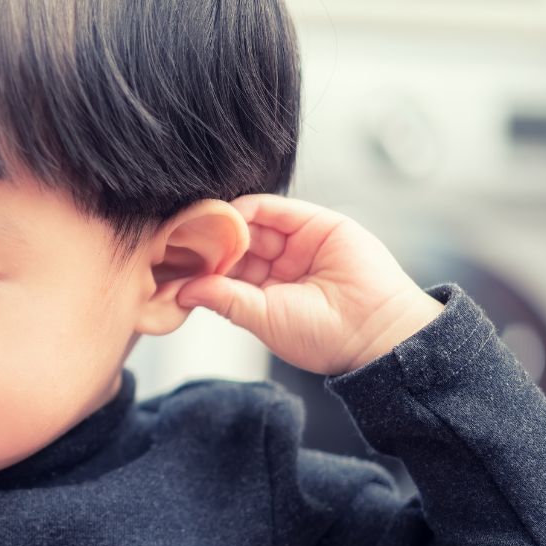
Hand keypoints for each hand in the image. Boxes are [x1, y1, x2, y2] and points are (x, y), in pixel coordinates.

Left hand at [174, 194, 444, 375]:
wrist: (374, 331)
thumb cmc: (322, 336)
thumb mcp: (262, 318)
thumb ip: (223, 298)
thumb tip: (182, 290)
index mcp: (265, 293)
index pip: (225, 270)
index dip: (200, 265)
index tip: (170, 263)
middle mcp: (279, 266)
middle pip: (234, 244)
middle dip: (207, 242)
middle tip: (176, 240)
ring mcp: (297, 243)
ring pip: (250, 225)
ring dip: (223, 225)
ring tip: (198, 229)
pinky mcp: (316, 223)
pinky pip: (275, 208)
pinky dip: (247, 209)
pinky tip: (226, 217)